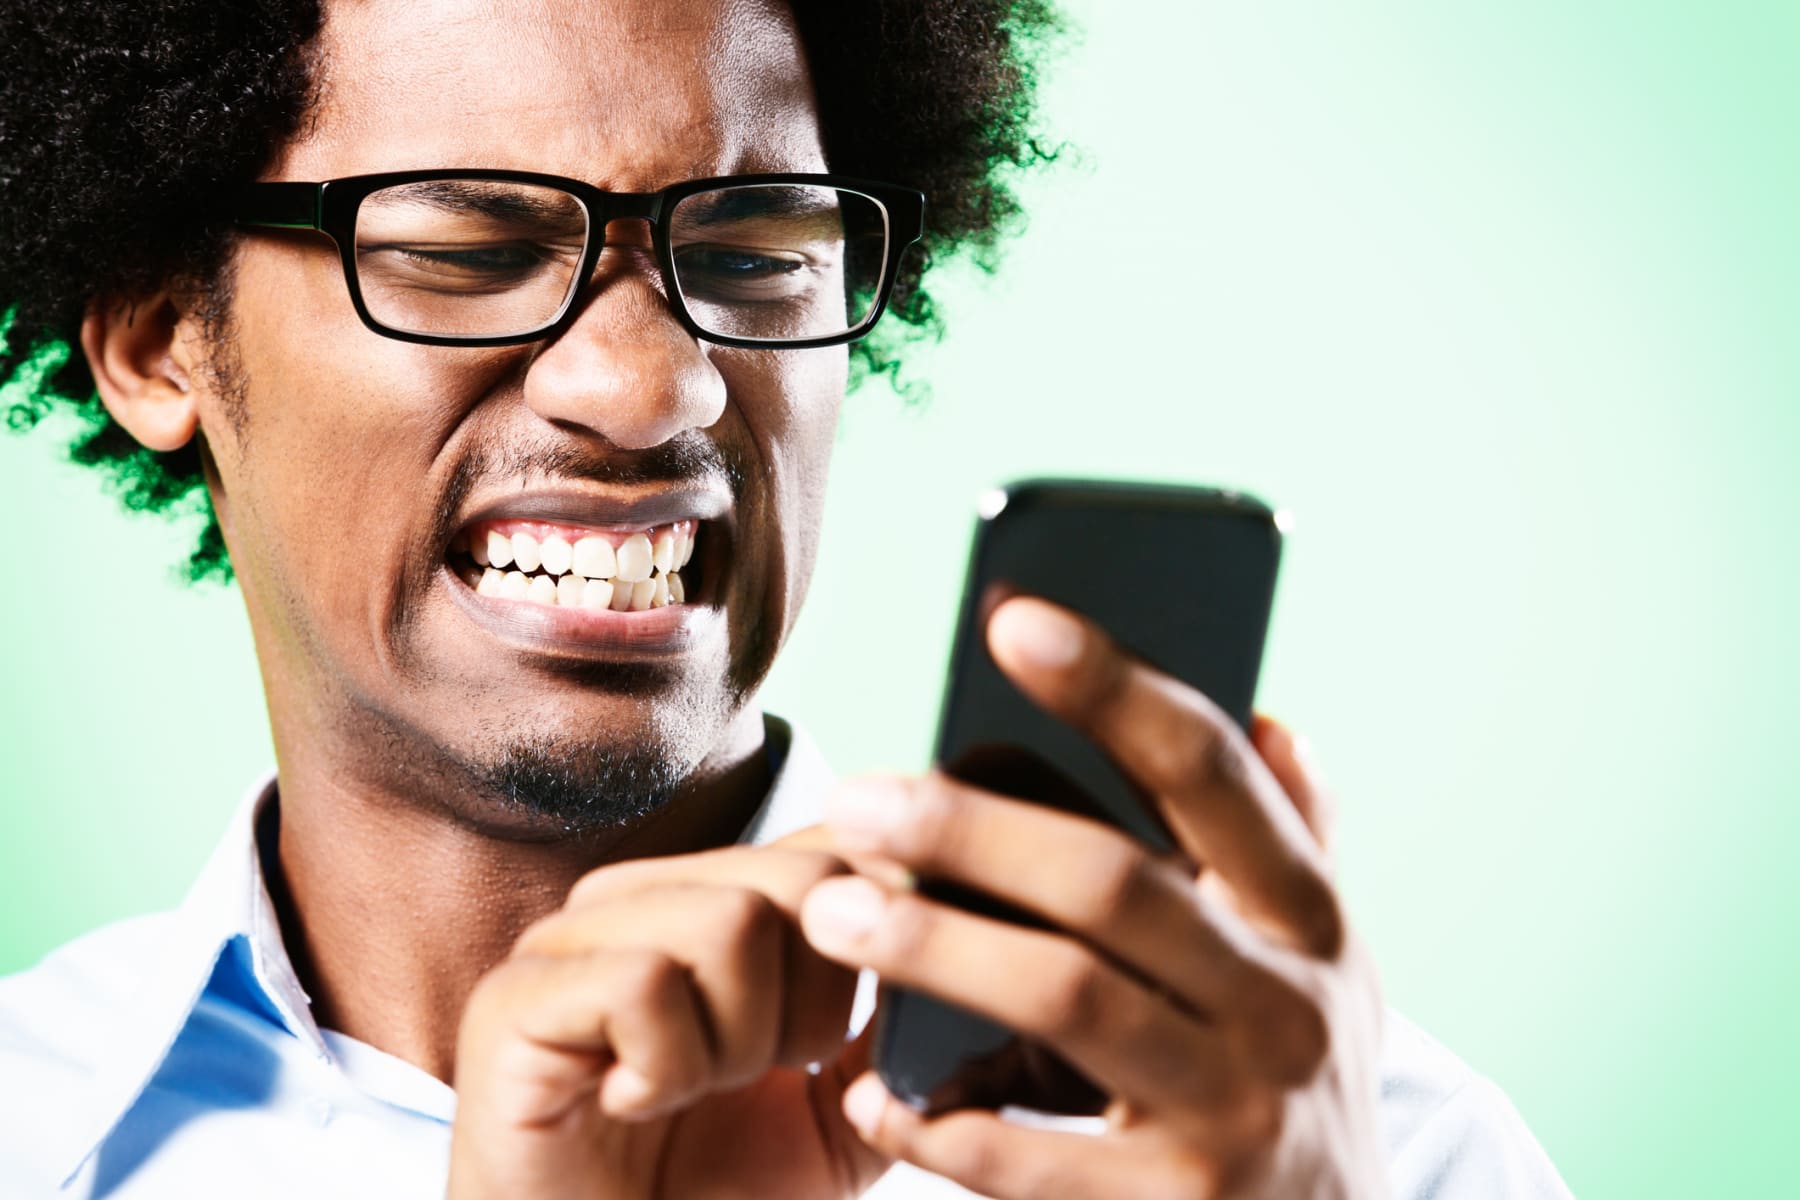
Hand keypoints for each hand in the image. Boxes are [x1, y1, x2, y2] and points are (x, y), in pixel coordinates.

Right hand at [447, 834, 890, 1199]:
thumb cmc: (712, 1191)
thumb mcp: (839, 1110)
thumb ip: (892, 1030)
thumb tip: (948, 941)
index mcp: (715, 897)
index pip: (836, 843)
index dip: (883, 924)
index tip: (874, 1014)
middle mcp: (643, 894)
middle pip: (804, 880)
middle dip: (816, 1011)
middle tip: (758, 1078)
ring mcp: (573, 936)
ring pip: (731, 923)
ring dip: (736, 1047)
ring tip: (691, 1092)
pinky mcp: (517, 995)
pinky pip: (643, 984)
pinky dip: (663, 1070)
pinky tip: (632, 1103)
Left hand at [799, 596, 1388, 1198]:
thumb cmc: (1290, 1071)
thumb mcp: (1325, 958)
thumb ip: (1296, 838)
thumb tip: (1269, 711)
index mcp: (1310, 916)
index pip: (1209, 771)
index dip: (1112, 686)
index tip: (1011, 617)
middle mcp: (1284, 1005)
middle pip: (1112, 882)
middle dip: (971, 829)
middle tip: (858, 800)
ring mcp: (1235, 1116)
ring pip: (1065, 998)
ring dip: (935, 946)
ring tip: (831, 913)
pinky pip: (1028, 1157)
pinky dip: (937, 1119)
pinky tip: (874, 1091)